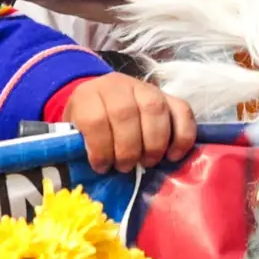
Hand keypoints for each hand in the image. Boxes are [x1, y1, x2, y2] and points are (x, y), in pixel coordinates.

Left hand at [61, 69, 199, 171]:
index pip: (95, 119)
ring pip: (155, 109)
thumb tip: (92, 173)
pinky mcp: (168, 96)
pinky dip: (182, 136)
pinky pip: (182, 111)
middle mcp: (117, 85)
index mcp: (89, 94)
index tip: (102, 167)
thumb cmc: (88, 125)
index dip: (100, 148)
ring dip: (153, 143)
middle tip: (125, 167)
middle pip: (126, 113)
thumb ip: (80, 148)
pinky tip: (173, 155)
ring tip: (147, 162)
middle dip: (127, 148)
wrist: (103, 101)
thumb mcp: (75, 133)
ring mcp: (145, 88)